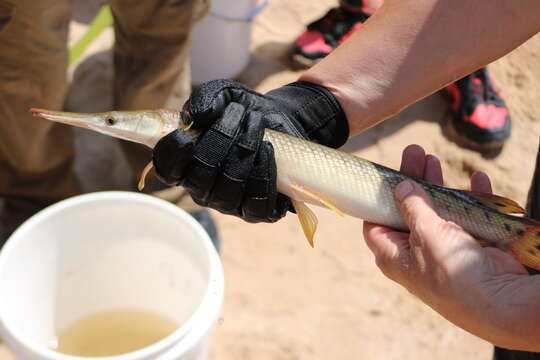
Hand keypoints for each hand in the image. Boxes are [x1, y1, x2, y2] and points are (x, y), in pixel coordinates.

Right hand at [152, 79, 348, 221]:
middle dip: (221, 139)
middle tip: (239, 112)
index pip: (167, 169)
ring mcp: (229, 203)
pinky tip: (268, 149)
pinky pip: (257, 204)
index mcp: (185, 163)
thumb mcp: (224, 94)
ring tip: (257, 124)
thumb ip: (206, 99)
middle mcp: (203, 188)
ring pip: (229, 190)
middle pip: (200, 176)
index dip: (171, 155)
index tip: (184, 133)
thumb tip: (195, 116)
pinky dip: (263, 174)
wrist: (281, 119)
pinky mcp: (256, 211)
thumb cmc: (243, 111)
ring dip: (244, 152)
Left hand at [363, 145, 539, 351]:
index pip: (374, 223)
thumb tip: (401, 188)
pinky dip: (472, 199)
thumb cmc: (452, 271)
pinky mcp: (470, 249)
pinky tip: (477, 180)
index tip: (382, 174)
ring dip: (437, 185)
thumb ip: (412, 207)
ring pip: (436, 211)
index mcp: (393, 255)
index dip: (376, 198)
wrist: (500, 302)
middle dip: (411, 180)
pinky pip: (468, 218)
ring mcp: (443, 250)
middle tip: (414, 153)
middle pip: (407, 210)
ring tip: (433, 158)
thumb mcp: (425, 233)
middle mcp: (415, 253)